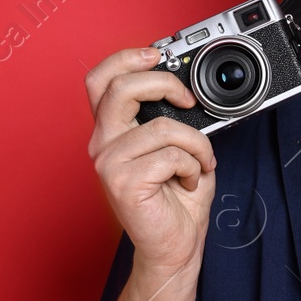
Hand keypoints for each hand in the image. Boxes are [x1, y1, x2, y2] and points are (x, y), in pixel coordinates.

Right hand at [86, 47, 217, 276]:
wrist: (174, 245)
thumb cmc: (176, 199)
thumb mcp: (176, 147)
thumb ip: (172, 118)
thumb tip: (188, 92)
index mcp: (112, 130)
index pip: (101, 80)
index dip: (126, 58)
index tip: (157, 55)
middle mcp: (103, 143)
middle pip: (122, 88)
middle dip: (165, 84)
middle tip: (189, 100)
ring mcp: (109, 163)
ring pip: (163, 126)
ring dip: (196, 144)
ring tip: (199, 163)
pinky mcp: (122, 182)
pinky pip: (172, 156)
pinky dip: (193, 167)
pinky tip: (189, 182)